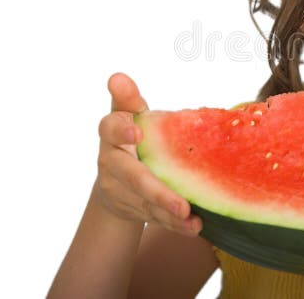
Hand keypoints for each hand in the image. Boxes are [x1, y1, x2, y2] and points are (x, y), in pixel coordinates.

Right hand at [93, 72, 202, 235]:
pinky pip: (155, 218)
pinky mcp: (134, 209)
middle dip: (156, 191)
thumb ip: (127, 99)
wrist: (115, 181)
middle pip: (133, 177)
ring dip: (169, 213)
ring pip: (146, 203)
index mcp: (111, 136)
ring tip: (192, 218)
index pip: (109, 129)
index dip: (120, 130)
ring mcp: (121, 190)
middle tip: (181, 203)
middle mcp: (112, 164)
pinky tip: (195, 227)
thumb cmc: (130, 137)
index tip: (136, 131)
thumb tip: (117, 75)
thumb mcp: (128, 115)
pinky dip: (175, 225)